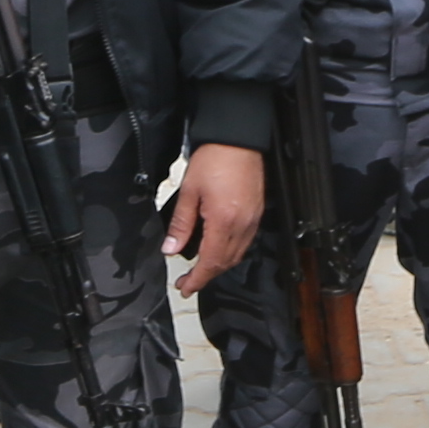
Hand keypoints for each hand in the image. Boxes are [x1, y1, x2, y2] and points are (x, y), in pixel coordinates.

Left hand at [163, 140, 269, 296]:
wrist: (238, 140)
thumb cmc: (216, 159)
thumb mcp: (189, 191)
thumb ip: (181, 223)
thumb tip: (171, 248)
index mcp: (223, 221)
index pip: (209, 262)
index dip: (196, 280)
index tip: (184, 287)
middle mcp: (242, 225)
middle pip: (225, 263)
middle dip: (206, 276)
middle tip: (188, 281)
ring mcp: (252, 220)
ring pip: (236, 255)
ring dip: (218, 266)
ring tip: (200, 269)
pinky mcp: (257, 213)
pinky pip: (245, 243)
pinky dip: (230, 253)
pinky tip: (218, 249)